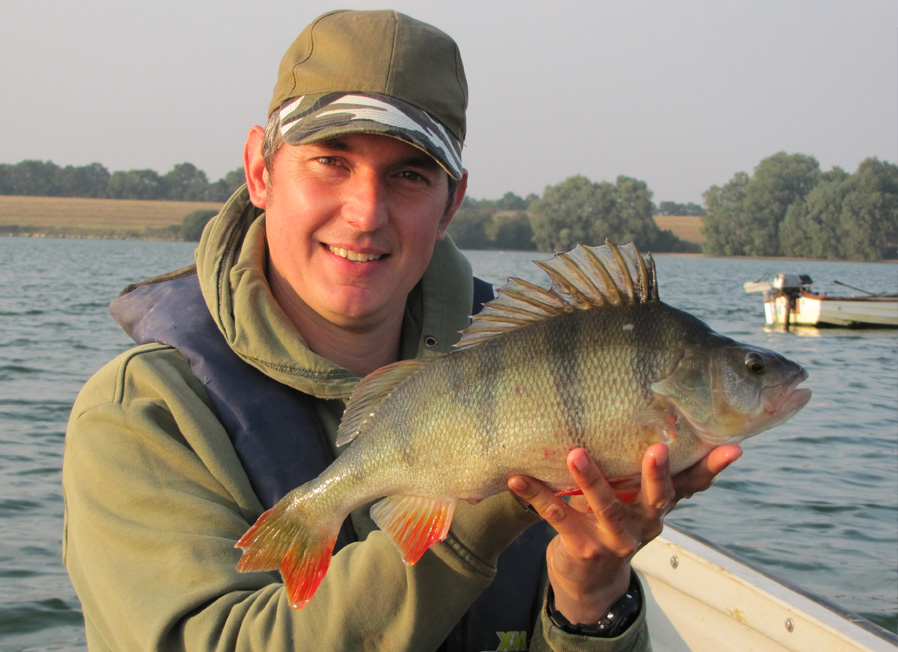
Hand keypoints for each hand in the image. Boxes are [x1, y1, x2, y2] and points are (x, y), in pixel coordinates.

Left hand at [507, 443, 740, 624]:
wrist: (589, 579)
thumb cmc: (619, 522)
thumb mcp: (644, 502)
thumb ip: (665, 475)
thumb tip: (718, 442)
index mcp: (660, 507)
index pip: (692, 484)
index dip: (712, 467)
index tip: (729, 449)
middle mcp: (644, 525)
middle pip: (655, 497)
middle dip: (656, 474)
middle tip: (657, 449)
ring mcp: (613, 539)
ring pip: (604, 506)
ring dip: (590, 480)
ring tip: (575, 454)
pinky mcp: (581, 546)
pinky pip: (557, 516)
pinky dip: (536, 495)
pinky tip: (518, 477)